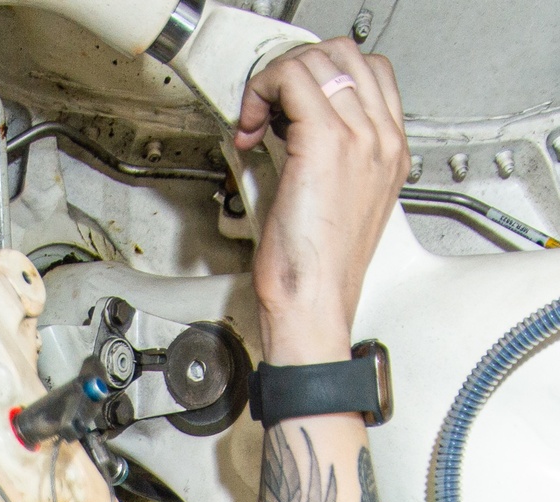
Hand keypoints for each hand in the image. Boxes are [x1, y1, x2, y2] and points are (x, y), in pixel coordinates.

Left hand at [235, 38, 409, 364]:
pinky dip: (262, 92)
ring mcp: (360, 137)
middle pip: (345, 55)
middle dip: (298, 69)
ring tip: (259, 120)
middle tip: (271, 109)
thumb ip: (331, 162)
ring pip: (317, 60)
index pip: (369, 74)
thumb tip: (295, 132)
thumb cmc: (317, 273)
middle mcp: (382, 140)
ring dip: (276, 80)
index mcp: (391, 154)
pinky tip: (251, 128)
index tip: (289, 109)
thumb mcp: (333, 207)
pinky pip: (291, 78)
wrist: (314, 305)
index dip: (322, 77)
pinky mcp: (327, 141)